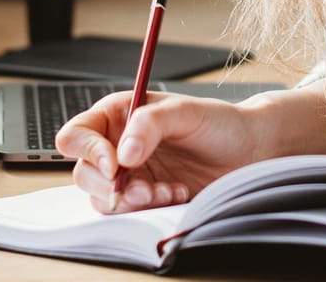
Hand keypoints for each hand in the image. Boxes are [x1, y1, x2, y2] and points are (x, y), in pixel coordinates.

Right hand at [54, 91, 262, 213]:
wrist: (248, 151)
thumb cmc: (219, 122)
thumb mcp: (186, 112)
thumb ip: (150, 123)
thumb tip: (122, 155)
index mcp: (119, 115)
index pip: (76, 135)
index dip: (88, 152)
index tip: (115, 166)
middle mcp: (117, 144)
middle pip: (83, 173)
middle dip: (111, 186)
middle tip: (143, 190)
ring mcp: (130, 174)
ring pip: (104, 198)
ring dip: (132, 201)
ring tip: (167, 192)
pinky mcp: (145, 197)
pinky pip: (129, 212)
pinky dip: (149, 209)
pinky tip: (176, 194)